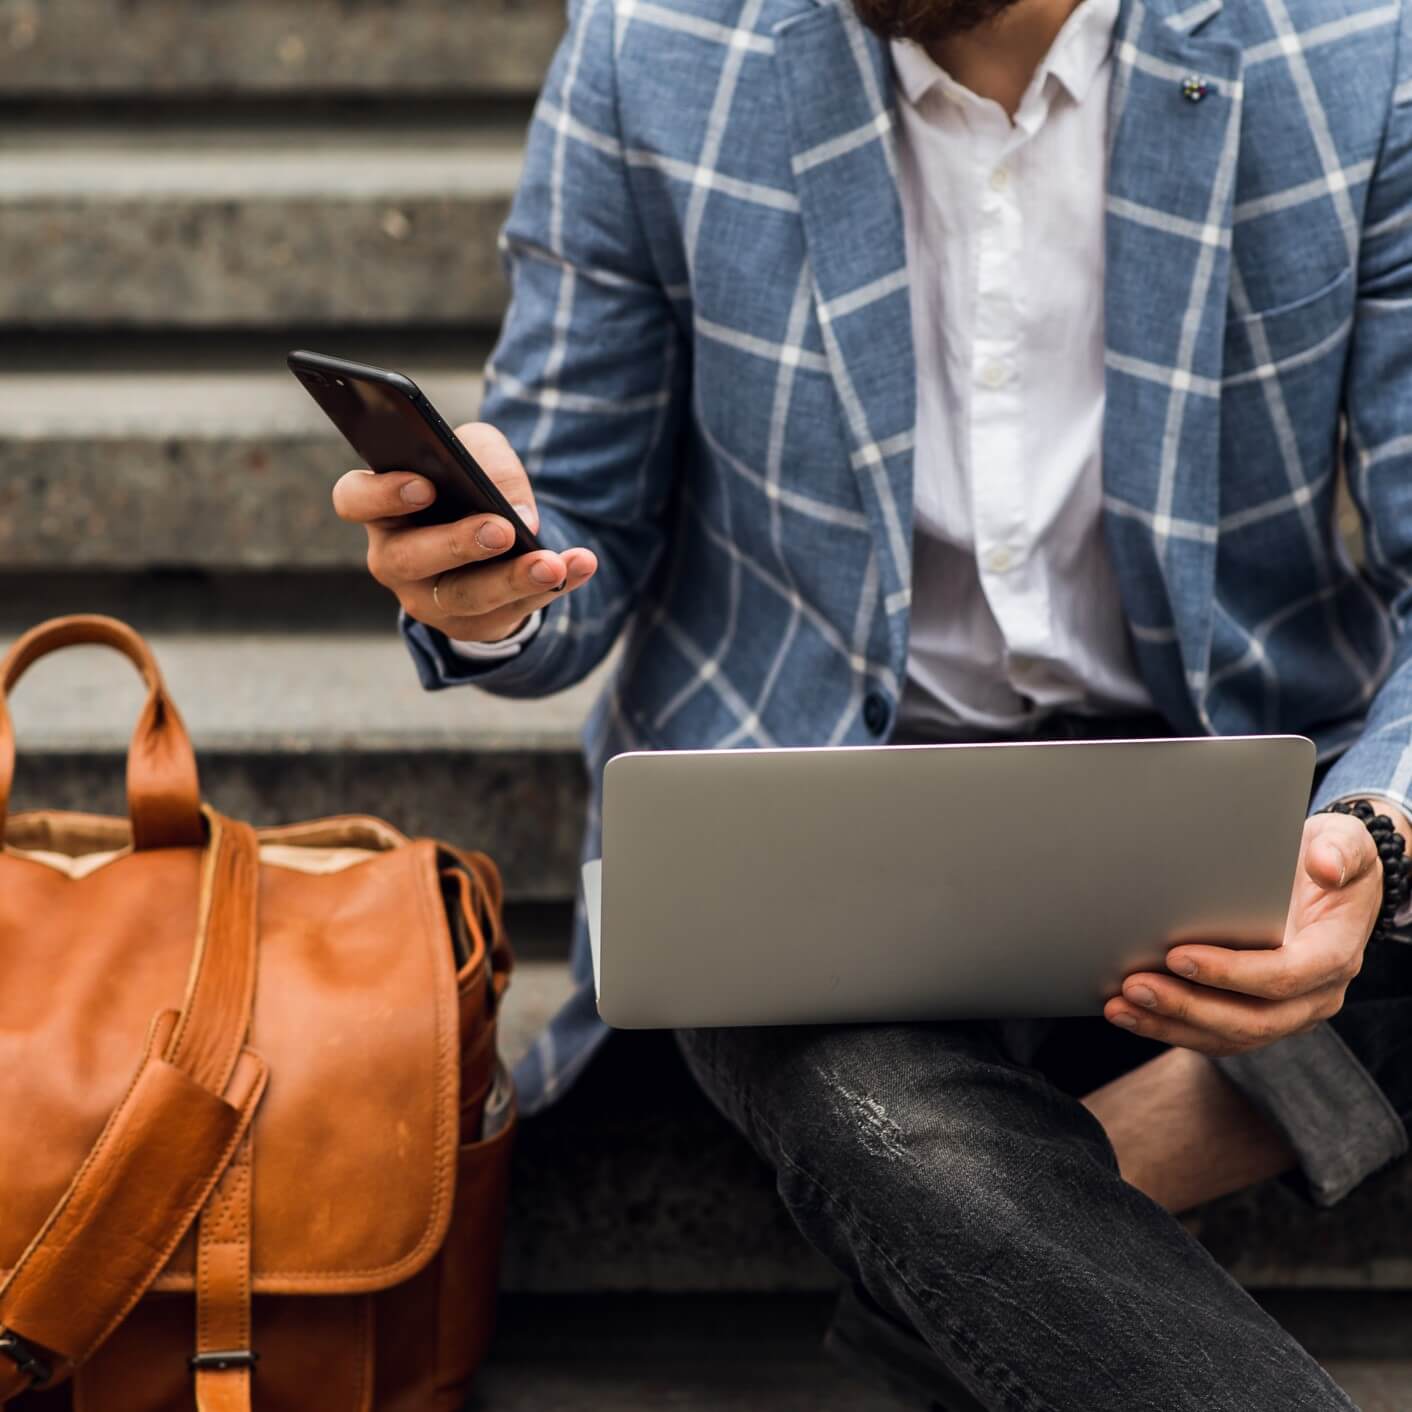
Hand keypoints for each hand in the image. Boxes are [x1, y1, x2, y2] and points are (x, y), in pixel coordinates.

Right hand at [332, 422, 597, 642]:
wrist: (491, 540)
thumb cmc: (466, 486)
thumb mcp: (474, 453)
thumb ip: (485, 458)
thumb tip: (514, 508)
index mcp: (381, 507)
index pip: (355, 499)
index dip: (382, 494)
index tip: (425, 485)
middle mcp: (396, 558)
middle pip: (411, 558)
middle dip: (458, 543)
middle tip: (501, 529)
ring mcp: (430, 599)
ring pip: (466, 596)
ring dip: (513, 579)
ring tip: (551, 563)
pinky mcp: (474, 624)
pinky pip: (514, 610)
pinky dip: (556, 585)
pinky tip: (581, 565)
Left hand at [1104, 808, 1398, 1055]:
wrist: (1330, 882)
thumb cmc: (1328, 858)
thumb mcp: (1344, 841)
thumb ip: (1339, 850)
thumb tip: (1325, 866)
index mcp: (1334, 953)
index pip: (1285, 975)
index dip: (1231, 972)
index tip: (1177, 955)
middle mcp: (1316, 994)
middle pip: (1253, 1019)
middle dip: (1188, 1006)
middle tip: (1135, 986)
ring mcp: (1289, 1012)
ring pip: (1230, 1036)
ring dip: (1170, 1025)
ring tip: (1120, 1006)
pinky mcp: (1260, 1016)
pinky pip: (1216, 1036)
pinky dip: (1171, 1029)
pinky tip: (1132, 1014)